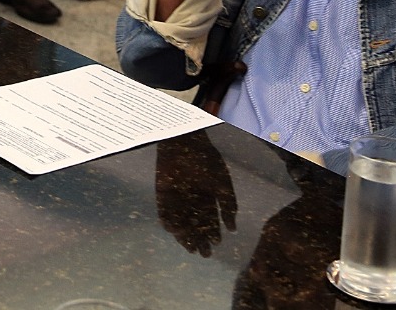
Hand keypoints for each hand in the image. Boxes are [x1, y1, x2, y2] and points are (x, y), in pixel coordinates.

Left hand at [155, 134, 236, 256]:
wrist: (185, 141)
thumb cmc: (207, 160)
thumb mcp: (223, 183)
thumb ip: (228, 205)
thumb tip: (233, 229)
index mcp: (207, 199)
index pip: (210, 221)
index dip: (213, 233)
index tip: (215, 243)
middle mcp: (191, 201)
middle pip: (195, 226)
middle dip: (200, 240)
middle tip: (203, 253)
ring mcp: (176, 199)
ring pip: (180, 223)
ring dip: (184, 236)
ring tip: (189, 246)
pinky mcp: (163, 195)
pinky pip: (164, 212)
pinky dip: (168, 222)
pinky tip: (174, 230)